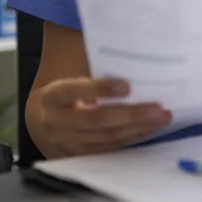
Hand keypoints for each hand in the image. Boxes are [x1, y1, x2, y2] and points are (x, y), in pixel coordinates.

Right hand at [29, 77, 172, 156]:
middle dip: (129, 115)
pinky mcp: (80, 157)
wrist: (40, 122)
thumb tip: (124, 45)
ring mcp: (68, 143)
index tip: (127, 86)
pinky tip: (149, 128)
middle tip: (158, 109)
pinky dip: (131, 138)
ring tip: (162, 117)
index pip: (73, 91)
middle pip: (95, 121)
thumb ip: (89, 67)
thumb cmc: (63, 92)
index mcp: (52, 96)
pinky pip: (109, 149)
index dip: (99, 89)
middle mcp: (57, 122)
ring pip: (105, 138)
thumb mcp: (66, 76)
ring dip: (136, 128)